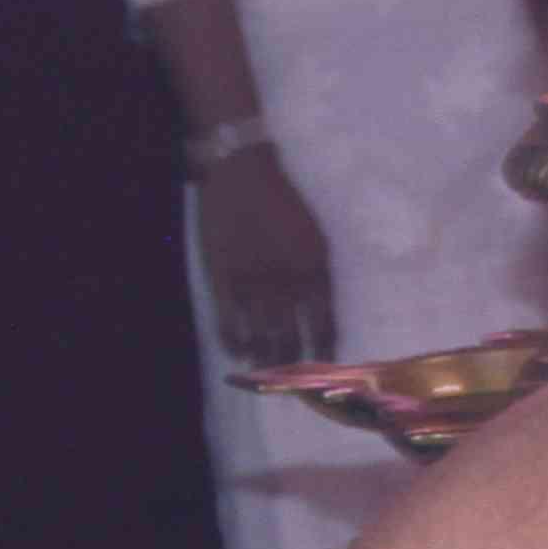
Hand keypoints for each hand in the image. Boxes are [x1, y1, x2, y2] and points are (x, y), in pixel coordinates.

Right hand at [199, 142, 335, 369]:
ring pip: (261, 336)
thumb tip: (322, 316)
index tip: (321, 365)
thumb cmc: (282, 202)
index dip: (323, 351)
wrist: (241, 173)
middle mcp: (286, 282)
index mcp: (314, 270)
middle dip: (292, 360)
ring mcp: (252, 282)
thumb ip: (319, 275)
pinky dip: (234, 342)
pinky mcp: (223, 279)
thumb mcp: (314, 236)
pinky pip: (229, 324)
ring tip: (264, 367)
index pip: (324, 325)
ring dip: (264, 356)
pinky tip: (238, 351)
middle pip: (292, 337)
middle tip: (290, 375)